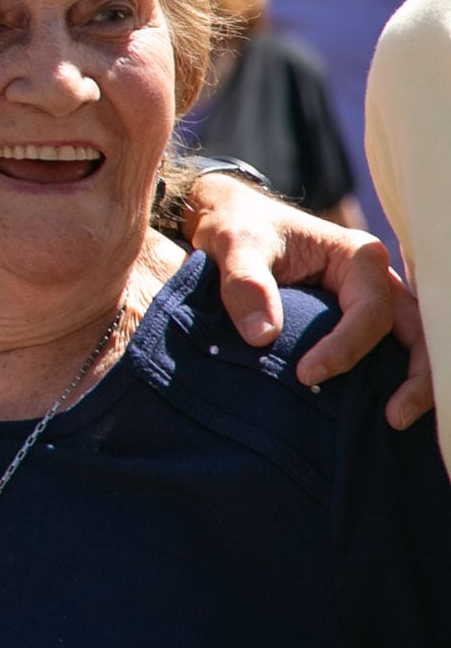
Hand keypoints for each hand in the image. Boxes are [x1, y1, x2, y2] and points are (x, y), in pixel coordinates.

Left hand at [188, 172, 433, 427]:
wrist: (233, 225)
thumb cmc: (238, 229)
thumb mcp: (234, 244)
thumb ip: (245, 283)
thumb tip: (262, 337)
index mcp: (357, 256)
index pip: (369, 311)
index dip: (345, 348)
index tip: (305, 374)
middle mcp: (376, 279)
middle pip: (416, 330)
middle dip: (415, 376)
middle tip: (393, 418)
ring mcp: (375, 301)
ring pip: (412, 344)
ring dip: (413, 383)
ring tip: (393, 422)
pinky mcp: (361, 322)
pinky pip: (388, 352)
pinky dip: (391, 380)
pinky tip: (375, 413)